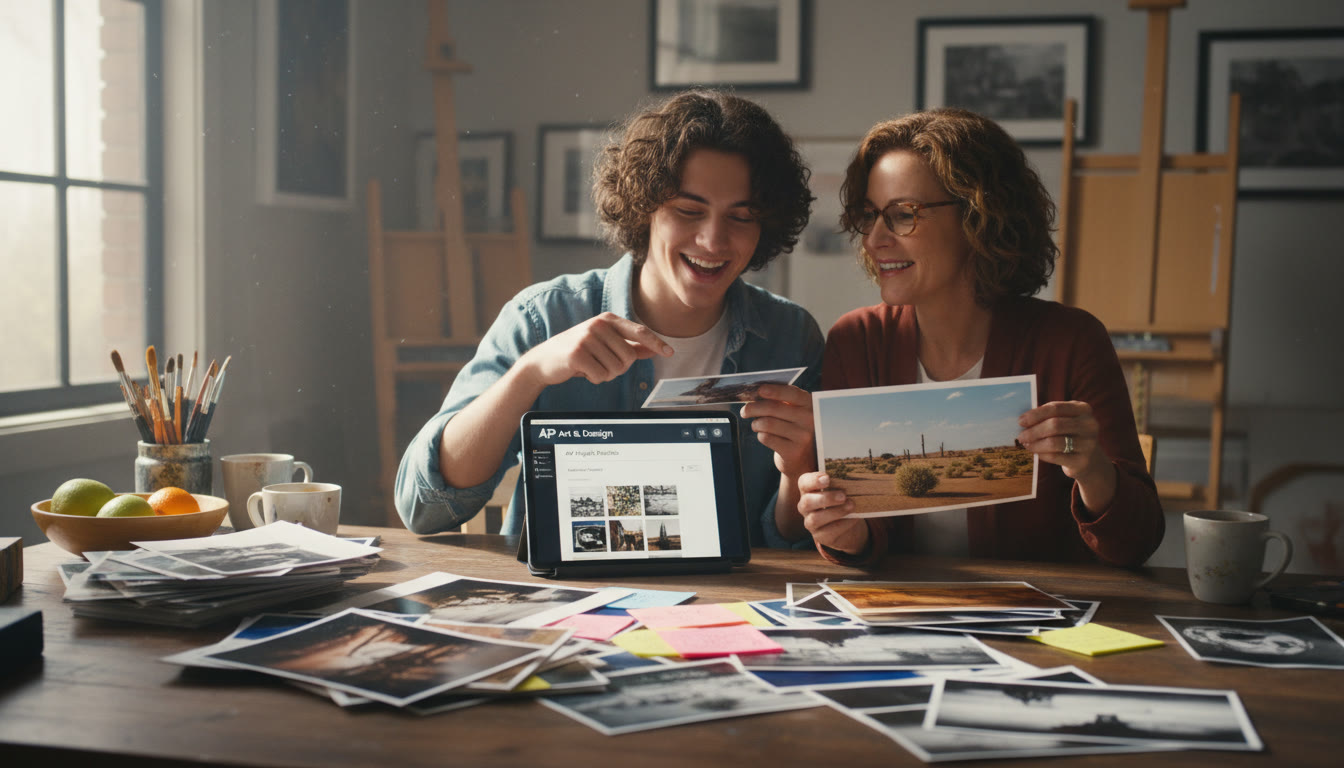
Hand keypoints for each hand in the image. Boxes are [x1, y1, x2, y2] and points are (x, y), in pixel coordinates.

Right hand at [521, 312, 671, 386]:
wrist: (544, 360)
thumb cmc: (578, 352)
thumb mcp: (604, 344)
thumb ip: (629, 346)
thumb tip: (653, 349)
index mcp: (607, 319)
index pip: (639, 331)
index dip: (656, 343)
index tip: (670, 353)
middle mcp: (598, 324)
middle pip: (629, 357)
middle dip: (618, 368)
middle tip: (601, 365)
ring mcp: (587, 337)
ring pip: (616, 368)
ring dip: (605, 374)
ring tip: (590, 366)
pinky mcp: (577, 353)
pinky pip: (601, 376)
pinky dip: (594, 379)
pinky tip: (582, 372)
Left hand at [740, 383, 815, 478]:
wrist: (803, 459)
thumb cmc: (794, 430)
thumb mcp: (795, 413)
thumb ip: (782, 401)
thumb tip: (757, 393)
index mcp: (811, 405)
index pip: (792, 393)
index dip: (774, 390)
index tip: (759, 390)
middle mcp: (810, 420)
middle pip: (773, 408)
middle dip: (753, 408)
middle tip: (745, 411)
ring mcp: (803, 436)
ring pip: (767, 423)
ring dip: (756, 424)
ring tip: (756, 425)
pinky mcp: (793, 451)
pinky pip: (767, 438)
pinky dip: (760, 435)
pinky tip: (764, 436)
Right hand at [796, 471, 868, 554]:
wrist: (847, 523)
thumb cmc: (842, 500)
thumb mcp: (841, 489)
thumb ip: (842, 484)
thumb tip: (855, 479)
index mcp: (808, 490)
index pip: (804, 483)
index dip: (813, 480)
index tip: (827, 478)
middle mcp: (805, 506)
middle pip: (808, 501)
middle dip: (826, 498)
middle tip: (843, 496)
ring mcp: (810, 522)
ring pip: (815, 518)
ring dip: (835, 512)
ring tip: (851, 506)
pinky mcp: (819, 536)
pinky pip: (828, 532)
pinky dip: (842, 524)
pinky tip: (853, 519)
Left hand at [1017, 400, 1116, 511]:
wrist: (1089, 459)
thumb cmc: (1070, 434)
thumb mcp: (1064, 420)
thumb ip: (1048, 416)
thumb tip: (1023, 421)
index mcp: (1083, 409)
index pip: (1056, 408)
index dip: (1036, 414)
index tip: (1020, 421)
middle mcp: (1090, 425)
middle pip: (1055, 425)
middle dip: (1034, 431)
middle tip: (1021, 436)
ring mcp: (1089, 444)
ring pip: (1054, 442)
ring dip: (1035, 443)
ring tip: (1026, 444)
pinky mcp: (1082, 461)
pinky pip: (1054, 456)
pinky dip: (1041, 454)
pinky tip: (1036, 452)